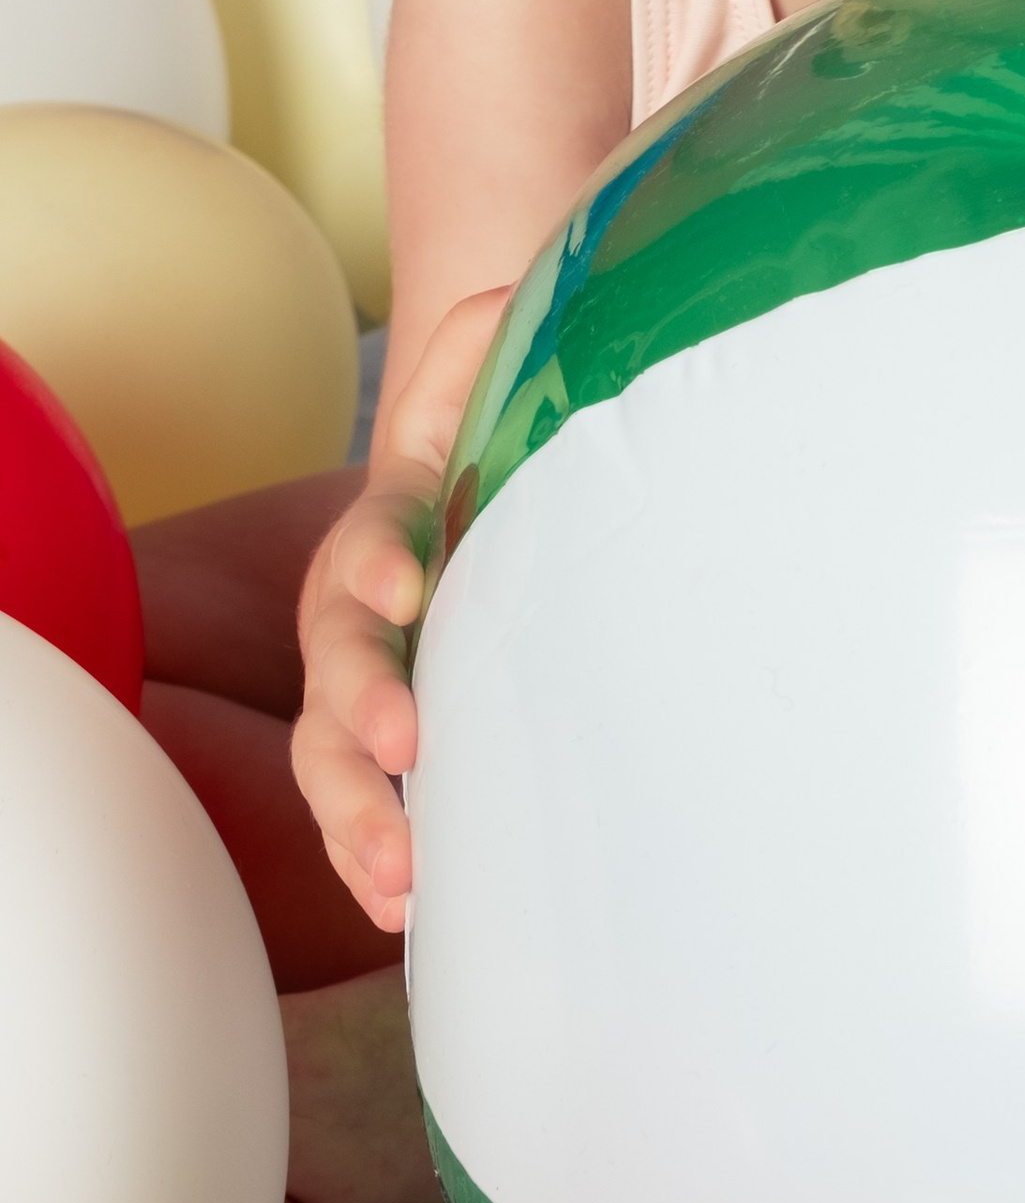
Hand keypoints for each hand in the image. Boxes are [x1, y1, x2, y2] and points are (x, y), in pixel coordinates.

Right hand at [293, 289, 509, 931]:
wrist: (483, 510)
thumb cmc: (498, 452)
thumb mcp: (496, 385)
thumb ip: (494, 340)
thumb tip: (514, 291)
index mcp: (391, 524)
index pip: (376, 535)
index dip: (381, 558)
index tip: (405, 583)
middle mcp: (361, 615)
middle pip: (338, 667)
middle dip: (365, 709)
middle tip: (408, 747)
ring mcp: (366, 690)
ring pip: (333, 757)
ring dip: (359, 817)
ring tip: (399, 875)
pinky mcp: (390, 752)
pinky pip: (361, 814)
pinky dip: (371, 860)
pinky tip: (406, 911)